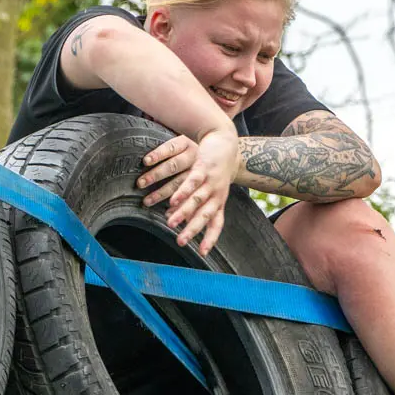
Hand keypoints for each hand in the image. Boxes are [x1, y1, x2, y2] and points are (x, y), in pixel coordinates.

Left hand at [137, 134, 199, 206]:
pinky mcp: (203, 183)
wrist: (224, 150)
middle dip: (156, 175)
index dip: (157, 154)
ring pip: (179, 183)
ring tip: (147, 201)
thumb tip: (136, 132)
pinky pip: (189, 194)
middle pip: (173, 166)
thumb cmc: (192, 145)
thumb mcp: (181, 138)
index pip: (170, 147)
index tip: (145, 161)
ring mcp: (199, 170)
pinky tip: (167, 210)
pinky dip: (178, 203)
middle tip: (140, 183)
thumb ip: (163, 142)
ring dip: (162, 193)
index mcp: (186, 143)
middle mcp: (193, 156)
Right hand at [138, 128, 238, 255]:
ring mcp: (211, 181)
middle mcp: (217, 194)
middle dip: (192, 230)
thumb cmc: (216, 169)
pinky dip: (182, 193)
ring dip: (183, 213)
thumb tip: (174, 219)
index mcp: (219, 201)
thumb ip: (195, 205)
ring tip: (169, 223)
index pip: (216, 223)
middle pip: (205, 215)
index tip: (201, 252)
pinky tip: (172, 200)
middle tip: (179, 242)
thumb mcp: (211, 189)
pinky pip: (192, 182)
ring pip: (196, 201)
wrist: (225, 142)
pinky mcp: (203, 168)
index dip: (210, 238)